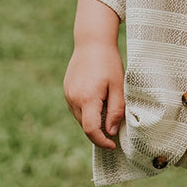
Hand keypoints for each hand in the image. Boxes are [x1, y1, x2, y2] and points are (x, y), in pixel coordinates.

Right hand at [64, 0, 124, 148]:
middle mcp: (73, 98)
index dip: (102, 141)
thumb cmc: (109, 62)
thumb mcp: (118, 86)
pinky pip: (77, 108)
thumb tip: (110, 132)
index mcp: (87, 98)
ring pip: (81, 118)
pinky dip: (88, 111)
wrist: (91, 42)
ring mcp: (68, 94)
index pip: (91, 130)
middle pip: (85, 126)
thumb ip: (116, 110)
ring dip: (93, 121)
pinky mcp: (67, 90)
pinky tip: (99, 100)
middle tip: (116, 126)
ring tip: (109, 108)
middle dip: (100, 132)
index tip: (113, 144)